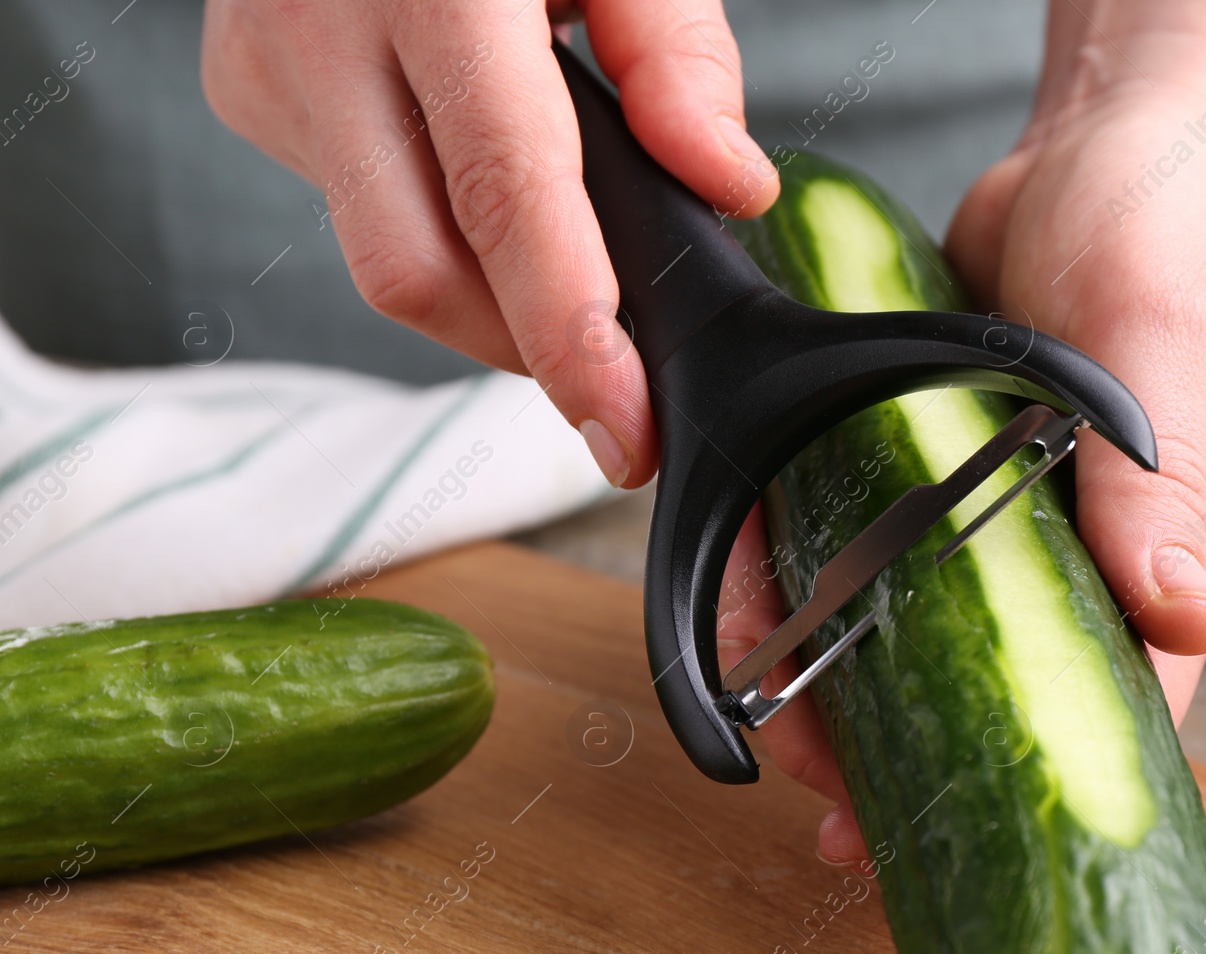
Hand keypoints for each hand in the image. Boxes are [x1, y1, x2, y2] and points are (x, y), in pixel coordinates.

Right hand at [200, 0, 776, 488]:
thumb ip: (675, 45)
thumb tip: (725, 185)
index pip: (506, 195)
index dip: (569, 333)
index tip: (621, 430)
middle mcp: (324, 33)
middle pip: (422, 274)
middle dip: (528, 349)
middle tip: (613, 377)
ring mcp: (269, 69)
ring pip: (387, 261)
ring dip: (489, 295)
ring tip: (558, 258)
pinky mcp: (248, 94)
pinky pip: (358, 213)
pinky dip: (440, 230)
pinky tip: (470, 175)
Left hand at [737, 0, 1205, 862]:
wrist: (1106, 147)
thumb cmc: (1174, 231)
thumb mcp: (1174, 344)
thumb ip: (1169, 480)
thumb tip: (1182, 615)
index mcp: (1169, 550)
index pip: (1116, 702)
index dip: (1030, 782)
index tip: (943, 832)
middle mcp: (1090, 548)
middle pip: (1003, 683)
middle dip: (914, 743)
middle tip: (827, 785)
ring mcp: (1012, 511)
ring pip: (929, 626)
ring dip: (854, 676)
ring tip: (777, 720)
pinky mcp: (947, 462)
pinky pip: (879, 536)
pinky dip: (825, 573)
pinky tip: (769, 606)